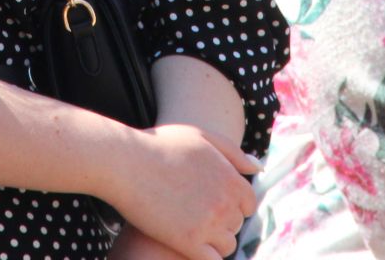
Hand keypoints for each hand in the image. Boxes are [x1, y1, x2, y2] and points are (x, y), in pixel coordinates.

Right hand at [103, 124, 257, 259]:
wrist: (126, 162)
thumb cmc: (160, 145)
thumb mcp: (200, 137)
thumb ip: (232, 153)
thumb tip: (258, 168)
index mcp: (231, 179)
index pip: (248, 204)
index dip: (232, 205)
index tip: (213, 203)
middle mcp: (225, 203)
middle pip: (236, 224)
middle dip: (221, 221)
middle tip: (195, 214)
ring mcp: (209, 224)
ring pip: (227, 246)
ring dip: (213, 241)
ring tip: (191, 231)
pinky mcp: (190, 242)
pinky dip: (205, 257)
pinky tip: (189, 246)